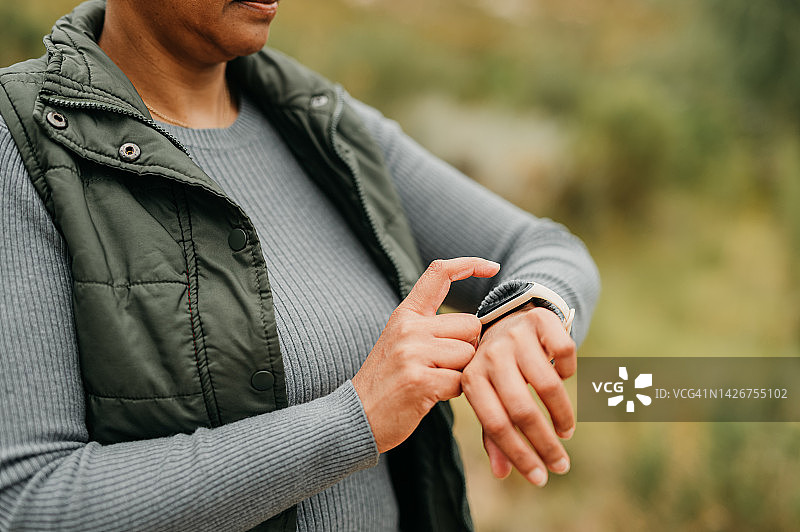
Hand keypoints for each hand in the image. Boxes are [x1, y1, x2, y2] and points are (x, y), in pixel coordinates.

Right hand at [352, 257, 499, 452]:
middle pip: (470, 325)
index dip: (469, 264)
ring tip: (433, 381)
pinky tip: (430, 396)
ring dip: (461, 373)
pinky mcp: (419, 380)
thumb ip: (431, 327)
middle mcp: (409, 327)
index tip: (493, 266)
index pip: (439, 273)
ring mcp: (413, 353)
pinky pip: (461, 382)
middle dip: (468, 348)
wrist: (355, 417)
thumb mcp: (402, 341)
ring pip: (469, 354)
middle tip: (442, 366)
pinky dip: (453, 393)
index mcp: (406, 314)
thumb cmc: (388, 381)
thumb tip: (475, 325)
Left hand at [462, 303, 576, 486]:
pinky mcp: (539, 320)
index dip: (520, 455)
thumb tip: (503, 474)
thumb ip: (494, 432)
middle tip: (561, 465)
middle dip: (545, 444)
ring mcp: (515, 336)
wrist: (507, 317)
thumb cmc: (498, 369)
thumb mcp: (488, 395)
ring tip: (565, 431)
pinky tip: (563, 378)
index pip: (496, 425)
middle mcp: (491, 356)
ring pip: (548, 385)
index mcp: (472, 379)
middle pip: (522, 410)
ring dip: (562, 415)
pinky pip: (565, 353)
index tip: (541, 477)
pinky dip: (568, 371)